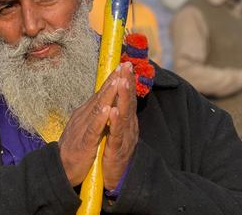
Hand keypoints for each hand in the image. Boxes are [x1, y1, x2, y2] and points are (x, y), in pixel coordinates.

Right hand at [58, 62, 134, 186]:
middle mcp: (84, 117)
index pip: (101, 93)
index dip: (112, 79)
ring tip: (117, 81)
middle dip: (113, 80)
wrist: (60, 168)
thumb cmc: (74, 148)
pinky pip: (93, 129)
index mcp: (86, 113)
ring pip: (97, 108)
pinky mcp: (84, 143)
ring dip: (108, 94)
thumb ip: (93, 115)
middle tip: (123, 66)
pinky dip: (100, 119)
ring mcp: (83, 128)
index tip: (122, 66)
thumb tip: (103, 102)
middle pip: (101, 96)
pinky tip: (108, 110)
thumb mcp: (85, 127)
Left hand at [102, 62, 138, 190]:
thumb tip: (116, 97)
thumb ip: (117, 114)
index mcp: (125, 120)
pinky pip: (116, 134)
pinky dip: (115, 122)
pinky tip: (113, 111)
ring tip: (122, 82)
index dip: (126, 80)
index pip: (126, 96)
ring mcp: (124, 137)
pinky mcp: (117, 150)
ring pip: (124, 114)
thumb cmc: (113, 151)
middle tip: (127, 66)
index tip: (124, 63)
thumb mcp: (115, 130)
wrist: (115, 178)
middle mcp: (128, 126)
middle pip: (128, 101)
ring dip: (124, 97)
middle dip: (127, 82)